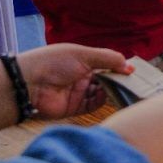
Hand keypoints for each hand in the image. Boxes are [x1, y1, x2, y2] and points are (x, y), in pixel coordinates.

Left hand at [17, 44, 131, 118]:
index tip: (132, 69)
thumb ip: (109, 58)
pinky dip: (104, 100)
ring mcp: (78, 92)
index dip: (118, 66)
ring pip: (103, 92)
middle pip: (106, 79)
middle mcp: (81, 76)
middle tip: (134, 81)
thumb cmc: (54, 63)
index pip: (105, 63)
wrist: (29, 84)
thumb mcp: (84, 55)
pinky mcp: (76, 107)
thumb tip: (129, 66)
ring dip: (114, 90)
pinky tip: (111, 95)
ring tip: (125, 88)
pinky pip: (95, 104)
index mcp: (81, 61)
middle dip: (119, 79)